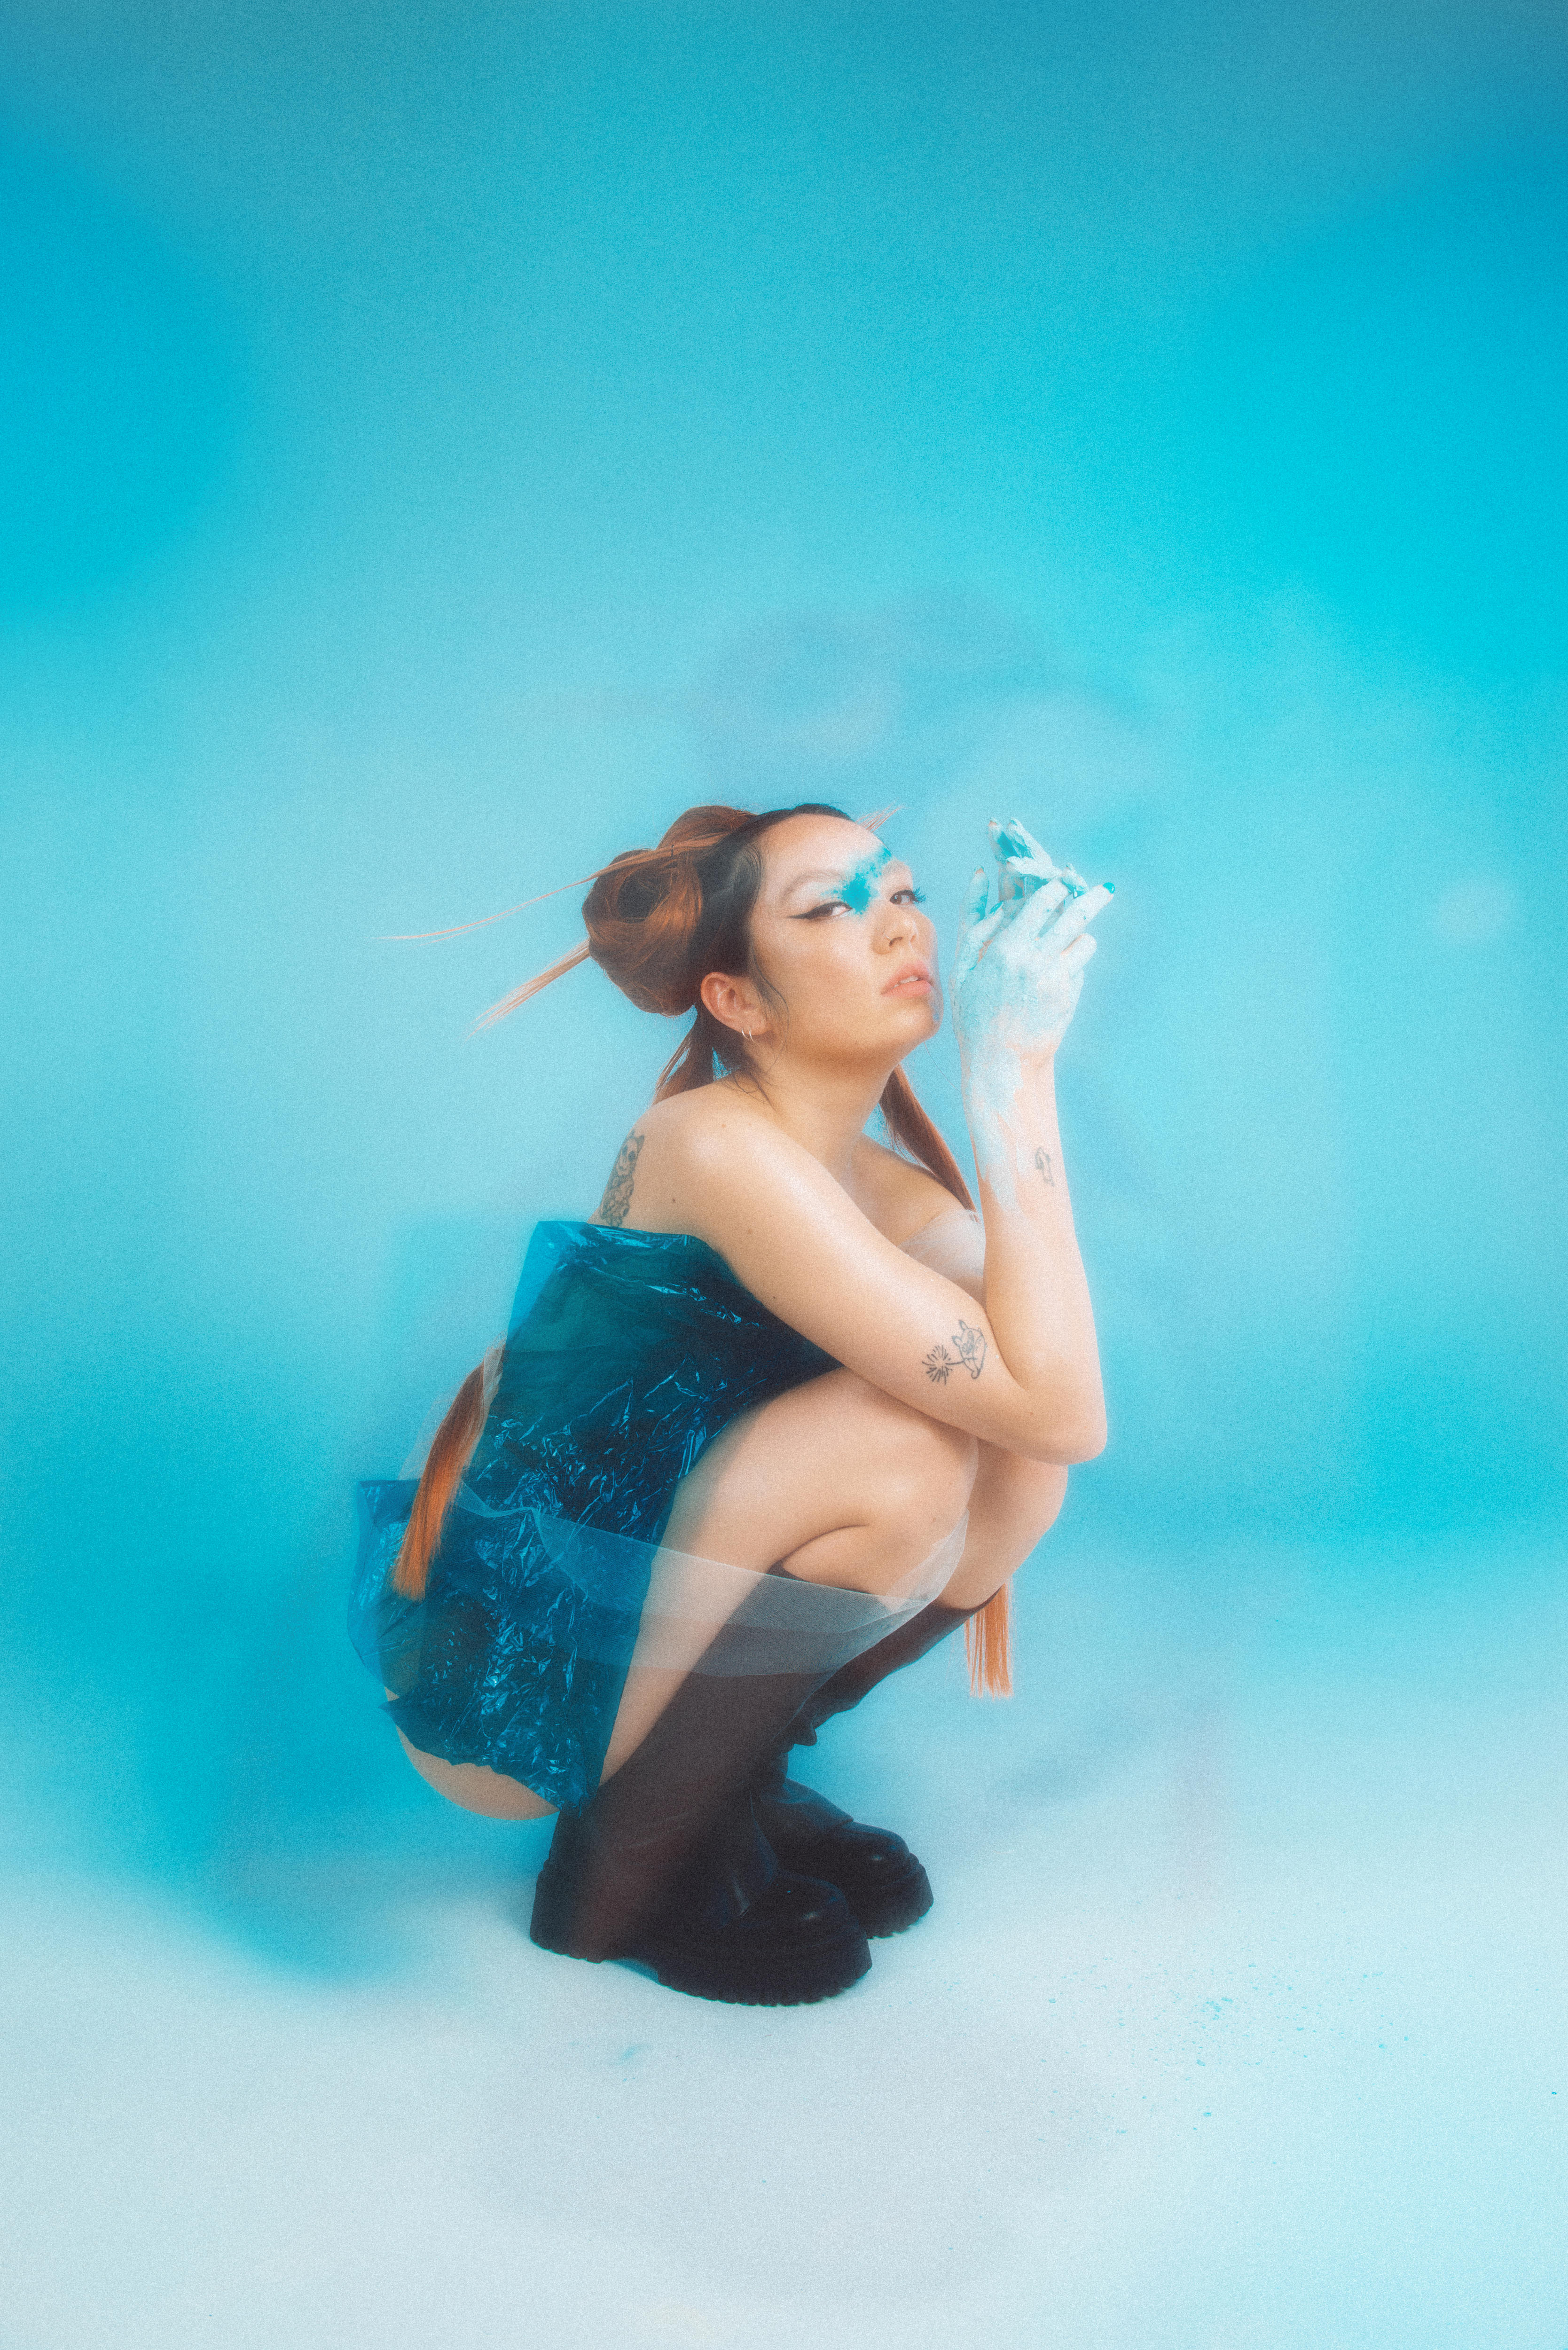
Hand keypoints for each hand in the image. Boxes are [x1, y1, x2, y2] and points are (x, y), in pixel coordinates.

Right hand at [952, 820, 1112, 1072]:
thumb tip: (981, 873)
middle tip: (1106, 890)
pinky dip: (1076, 960)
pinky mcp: (1070, 995)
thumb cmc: (974, 1013)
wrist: (1001, 1062)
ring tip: (1080, 930)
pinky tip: (1063, 966)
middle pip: (1075, 915)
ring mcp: (1056, 978)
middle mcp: (1035, 960)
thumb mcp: (962, 965)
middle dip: (1092, 898)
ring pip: (1084, 939)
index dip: (1057, 887)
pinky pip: (1082, 965)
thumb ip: (972, 918)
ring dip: (1083, 932)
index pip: (1042, 902)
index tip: (1062, 881)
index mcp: (1006, 948)